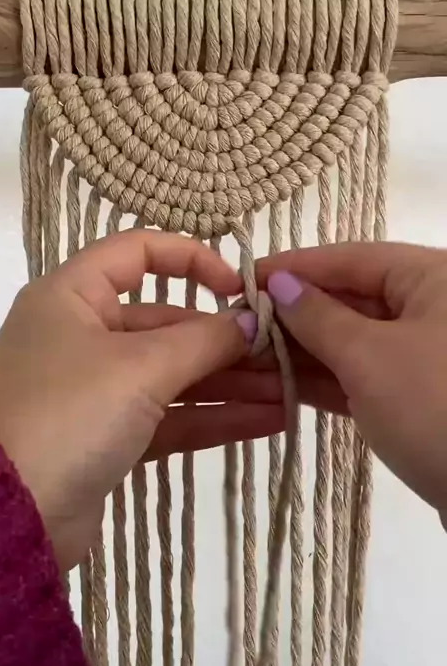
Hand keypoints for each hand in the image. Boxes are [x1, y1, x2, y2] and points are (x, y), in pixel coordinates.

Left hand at [0, 230, 259, 571]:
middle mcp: (83, 335)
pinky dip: (214, 416)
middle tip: (284, 353)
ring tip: (290, 391)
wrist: (9, 516)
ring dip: (230, 382)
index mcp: (74, 296)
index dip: (192, 260)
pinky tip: (267, 420)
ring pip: (174, 374)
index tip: (239, 288)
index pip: (137, 252)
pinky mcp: (109, 438)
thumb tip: (254, 321)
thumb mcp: (140, 366)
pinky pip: (170, 416)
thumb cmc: (68, 412)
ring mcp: (96, 389)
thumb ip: (205, 340)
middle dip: (227, 339)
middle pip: (166, 322)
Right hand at [256, 241, 446, 516]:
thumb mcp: (369, 356)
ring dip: (302, 351)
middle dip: (293, 314)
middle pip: (351, 299)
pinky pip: (363, 375)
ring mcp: (425, 355)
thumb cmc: (434, 406)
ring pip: (353, 341)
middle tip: (238, 325)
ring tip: (246, 357)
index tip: (243, 279)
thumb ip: (317, 317)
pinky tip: (278, 384)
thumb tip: (280, 285)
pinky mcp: (418, 397)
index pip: (351, 259)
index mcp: (432, 278)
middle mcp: (431, 308)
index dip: (295, 267)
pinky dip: (324, 381)